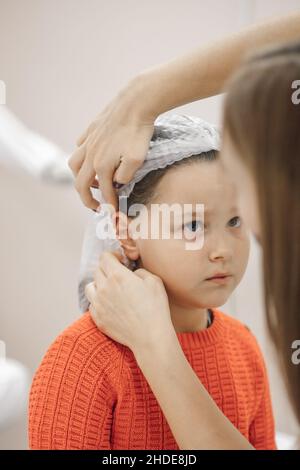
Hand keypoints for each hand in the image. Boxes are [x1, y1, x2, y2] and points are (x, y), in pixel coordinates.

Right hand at [68, 77, 154, 210]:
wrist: (135, 103)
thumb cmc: (138, 132)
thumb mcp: (137, 160)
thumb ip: (124, 176)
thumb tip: (116, 183)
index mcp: (102, 165)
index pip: (103, 192)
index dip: (110, 204)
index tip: (114, 213)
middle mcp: (91, 155)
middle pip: (80, 183)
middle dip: (87, 199)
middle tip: (96, 207)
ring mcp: (89, 142)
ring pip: (74, 164)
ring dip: (79, 177)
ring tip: (90, 182)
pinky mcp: (91, 130)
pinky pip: (80, 145)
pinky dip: (81, 155)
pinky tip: (90, 156)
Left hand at [85, 251, 173, 354]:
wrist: (150, 336)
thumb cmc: (155, 308)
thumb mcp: (154, 281)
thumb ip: (139, 271)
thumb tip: (132, 273)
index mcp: (117, 276)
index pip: (105, 257)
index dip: (113, 256)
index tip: (120, 261)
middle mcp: (104, 288)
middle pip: (97, 271)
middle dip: (107, 270)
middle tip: (118, 276)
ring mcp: (98, 304)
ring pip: (90, 287)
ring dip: (98, 285)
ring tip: (110, 290)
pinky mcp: (98, 318)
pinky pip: (92, 304)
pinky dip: (98, 302)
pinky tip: (111, 305)